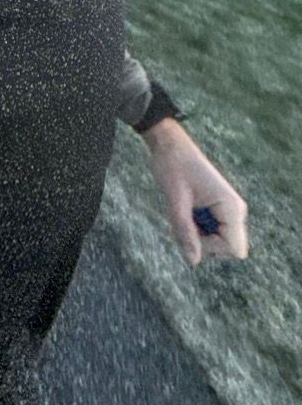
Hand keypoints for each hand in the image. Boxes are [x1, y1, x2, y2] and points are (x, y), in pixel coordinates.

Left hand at [144, 119, 248, 265]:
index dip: (212, 248)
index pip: (236, 250)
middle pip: (225, 248)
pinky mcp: (217, 209)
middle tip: (184, 216)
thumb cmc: (172, 166)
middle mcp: (235, 210)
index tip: (192, 227)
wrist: (168, 143)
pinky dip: (194, 226)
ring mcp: (227, 210)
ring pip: (216, 241)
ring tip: (183, 209)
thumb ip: (185, 232)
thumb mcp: (175, 200)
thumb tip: (193, 262)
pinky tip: (184, 208)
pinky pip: (209, 231)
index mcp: (232, 207)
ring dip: (196, 233)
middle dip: (202, 241)